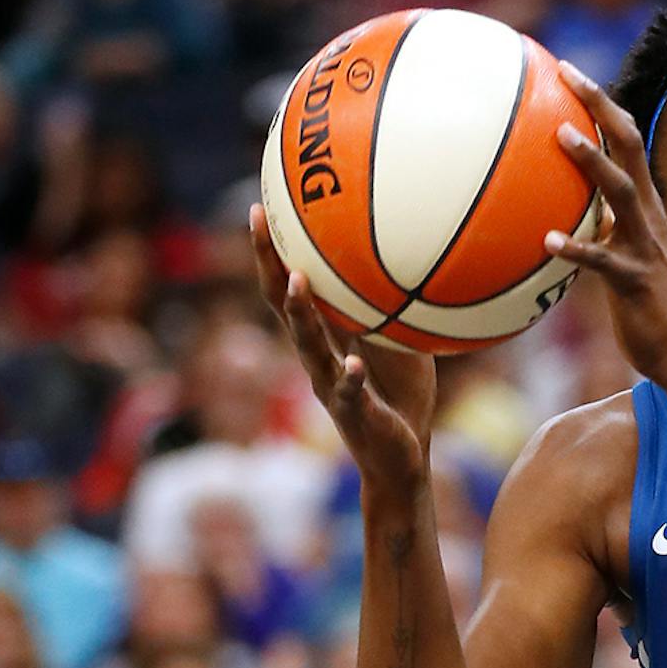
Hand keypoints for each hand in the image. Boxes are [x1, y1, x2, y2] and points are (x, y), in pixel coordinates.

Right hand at [250, 203, 436, 505]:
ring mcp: (331, 386)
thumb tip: (410, 258)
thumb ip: (390, 308)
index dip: (272, 251)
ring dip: (301, 313)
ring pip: (308, 346)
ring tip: (298, 280)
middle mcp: (317, 358)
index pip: (289, 287)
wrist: (400, 461)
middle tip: (257, 220)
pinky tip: (353, 365)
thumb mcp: (400, 343)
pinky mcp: (354, 415)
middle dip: (268, 263)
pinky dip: (350, 378)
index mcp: (324, 339)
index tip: (261, 206)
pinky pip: (350, 393)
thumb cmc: (400, 397)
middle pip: (282, 305)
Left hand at [545, 61, 666, 386]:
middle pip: (629, 147)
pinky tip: (548, 241)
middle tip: (567, 73)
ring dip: (592, 163)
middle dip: (599, 107)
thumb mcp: (625, 259)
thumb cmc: (649, 311)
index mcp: (646, 209)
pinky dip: (578, 249)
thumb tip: (566, 214)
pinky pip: (603, 262)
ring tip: (559, 136)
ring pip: (621, 194)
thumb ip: (603, 232)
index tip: (568, 73)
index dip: (601, 105)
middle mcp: (649, 219)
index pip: (627, 142)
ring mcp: (645, 248)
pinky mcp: (636, 283)